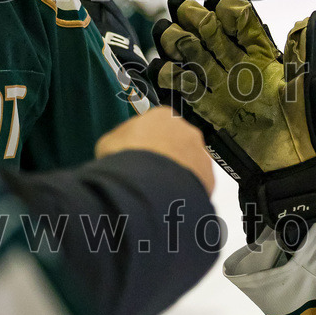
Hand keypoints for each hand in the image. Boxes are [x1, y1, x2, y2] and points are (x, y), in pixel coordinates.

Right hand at [95, 106, 214, 194]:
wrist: (148, 182)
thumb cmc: (126, 157)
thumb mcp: (107, 143)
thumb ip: (119, 141)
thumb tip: (119, 148)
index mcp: (163, 116)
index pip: (155, 125)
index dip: (143, 141)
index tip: (135, 154)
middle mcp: (187, 130)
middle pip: (174, 142)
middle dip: (162, 156)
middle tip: (146, 173)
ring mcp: (200, 153)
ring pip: (187, 162)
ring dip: (175, 172)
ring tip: (156, 189)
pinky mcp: (208, 175)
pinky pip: (195, 182)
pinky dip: (184, 189)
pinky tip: (169, 198)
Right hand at [145, 0, 315, 246]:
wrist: (301, 165)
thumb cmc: (314, 121)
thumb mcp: (313, 81)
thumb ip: (306, 49)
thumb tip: (307, 19)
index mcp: (265, 54)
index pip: (242, 21)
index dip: (228, 6)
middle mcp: (240, 67)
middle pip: (211, 33)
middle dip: (195, 17)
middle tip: (182, 6)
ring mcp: (223, 88)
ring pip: (193, 56)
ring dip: (178, 42)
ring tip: (168, 32)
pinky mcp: (210, 112)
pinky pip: (185, 91)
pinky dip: (170, 78)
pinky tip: (163, 68)